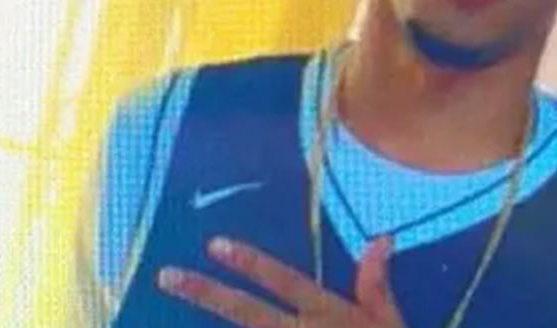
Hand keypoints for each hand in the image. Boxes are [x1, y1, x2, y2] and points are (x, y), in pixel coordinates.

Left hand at [156, 235, 406, 327]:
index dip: (251, 264)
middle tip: (167, 276)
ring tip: (170, 307)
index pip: (284, 282)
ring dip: (206, 327)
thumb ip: (375, 282)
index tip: (214, 246)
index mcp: (326, 314)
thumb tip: (380, 237)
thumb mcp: (388, 321)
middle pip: (247, 312)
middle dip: (207, 293)